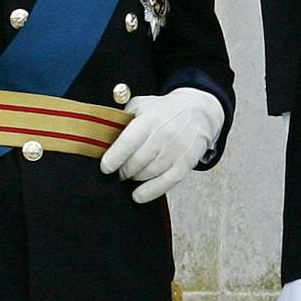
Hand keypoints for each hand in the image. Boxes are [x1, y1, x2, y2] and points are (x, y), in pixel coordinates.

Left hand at [100, 87, 224, 204]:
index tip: (105, 168)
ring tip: (132, 175)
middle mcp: (165, 134)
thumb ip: (122, 120)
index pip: (128, 142)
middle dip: (123, 171)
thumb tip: (102, 139)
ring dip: (136, 178)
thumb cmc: (164, 111)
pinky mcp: (187, 162)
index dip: (114, 158)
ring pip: (150, 173)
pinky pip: (167, 182)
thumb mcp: (141, 105)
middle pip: (137, 162)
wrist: (198, 113)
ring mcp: (177, 150)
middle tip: (119, 172)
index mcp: (150, 118)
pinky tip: (138, 195)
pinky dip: (151, 191)